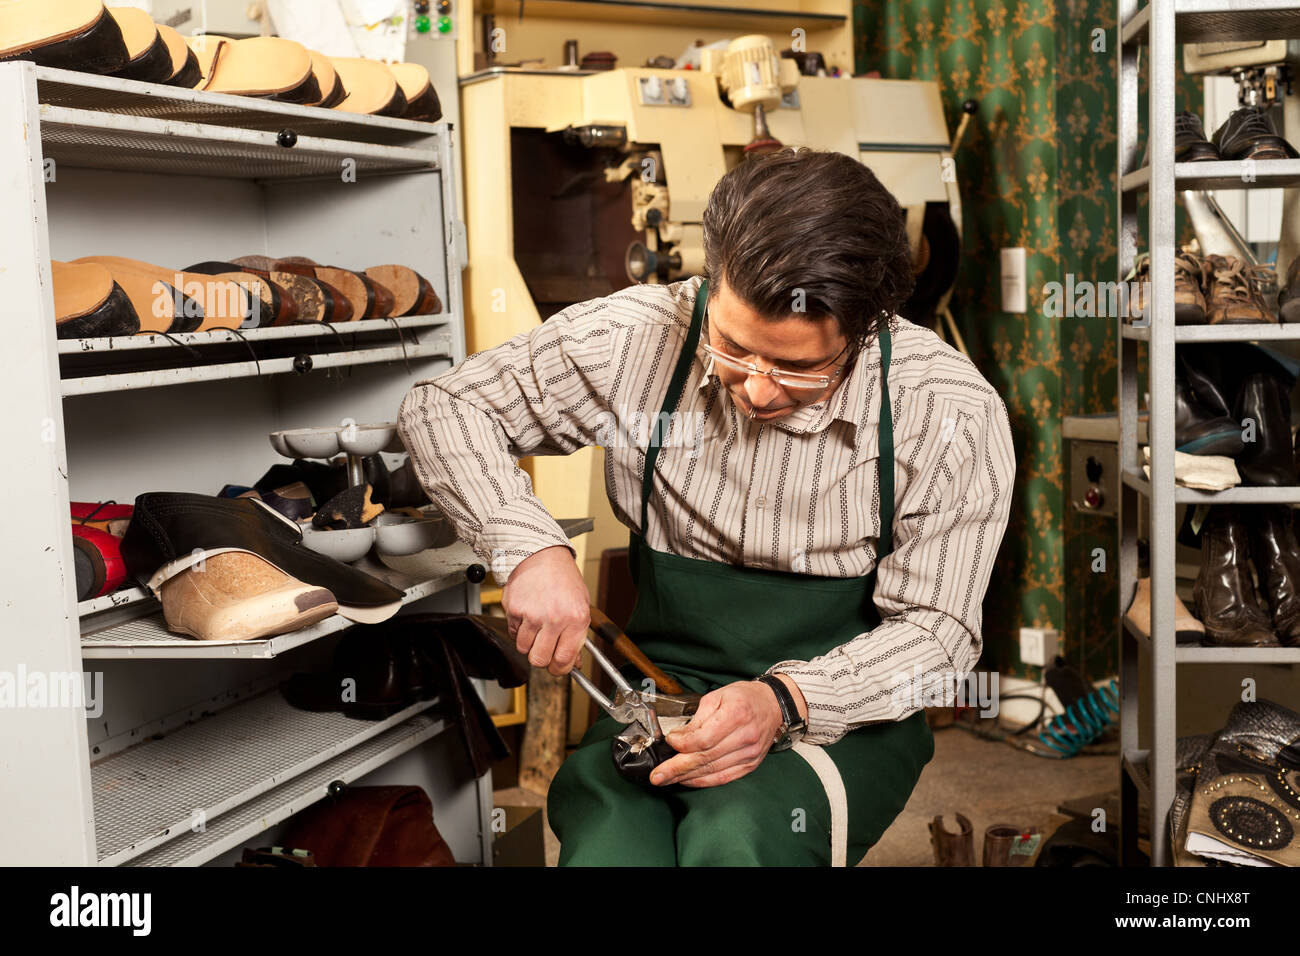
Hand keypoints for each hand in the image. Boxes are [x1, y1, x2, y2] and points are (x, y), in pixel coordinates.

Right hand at [500, 545, 589, 675]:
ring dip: (529, 642)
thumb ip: (578, 635)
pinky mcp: (514, 608)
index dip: (560, 669)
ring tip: (537, 625)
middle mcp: (554, 618)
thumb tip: (574, 662)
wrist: (541, 553)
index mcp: (576, 618)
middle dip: (542, 658)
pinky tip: (527, 614)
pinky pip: (513, 632)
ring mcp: (531, 614)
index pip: (564, 660)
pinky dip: (518, 629)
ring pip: (523, 648)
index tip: (558, 667)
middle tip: (545, 648)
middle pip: (539, 660)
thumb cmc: (563, 577)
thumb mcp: (581, 604)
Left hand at [649, 676, 807, 788]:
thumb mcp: (717, 696)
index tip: (668, 741)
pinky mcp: (750, 764)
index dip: (682, 744)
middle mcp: (745, 737)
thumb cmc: (744, 697)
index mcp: (736, 715)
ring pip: (712, 771)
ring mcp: (749, 754)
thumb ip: (697, 719)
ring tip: (666, 779)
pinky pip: (723, 778)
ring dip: (686, 777)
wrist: (772, 704)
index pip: (703, 738)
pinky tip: (688, 781)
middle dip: (677, 769)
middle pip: (705, 758)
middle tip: (657, 776)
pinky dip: (703, 781)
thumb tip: (677, 738)